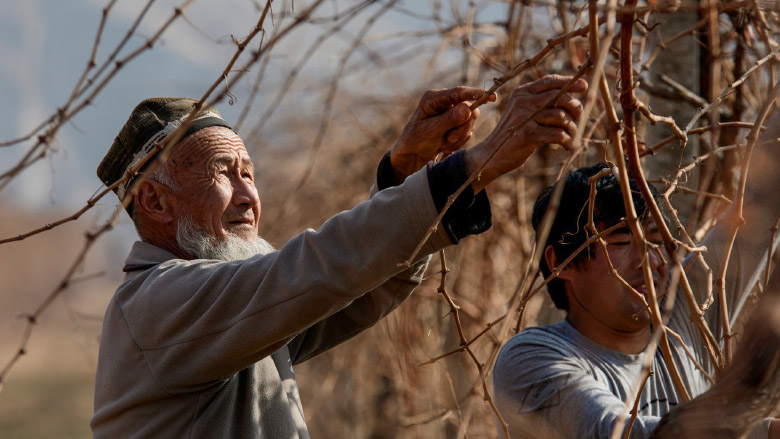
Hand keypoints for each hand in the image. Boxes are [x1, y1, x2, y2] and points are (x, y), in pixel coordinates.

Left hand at [390, 87, 493, 183]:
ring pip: (471, 122)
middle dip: (462, 128)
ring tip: (443, 144)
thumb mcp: (430, 131)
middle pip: (469, 109)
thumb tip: (468, 108)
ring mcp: (452, 113)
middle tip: (450, 140)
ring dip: (459, 137)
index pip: (459, 93)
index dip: (476, 94)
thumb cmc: (415, 141)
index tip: (491, 96)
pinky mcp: (456, 123)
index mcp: (434, 98)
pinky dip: (459, 141)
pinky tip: (445, 145)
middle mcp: (445, 102)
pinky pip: (468, 131)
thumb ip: (449, 119)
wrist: (412, 156)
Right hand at [465, 75, 587, 191]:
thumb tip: (573, 99)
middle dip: (575, 109)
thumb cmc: (514, 135)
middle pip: (559, 97)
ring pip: (560, 116)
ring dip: (571, 128)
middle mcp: (522, 101)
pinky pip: (557, 133)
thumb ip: (542, 104)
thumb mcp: (525, 114)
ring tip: (570, 136)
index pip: (549, 81)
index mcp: (522, 92)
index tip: (585, 86)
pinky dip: (566, 140)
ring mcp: (523, 116)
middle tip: (578, 121)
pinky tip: (565, 145)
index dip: (569, 81)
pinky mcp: (527, 134)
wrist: (491, 155)